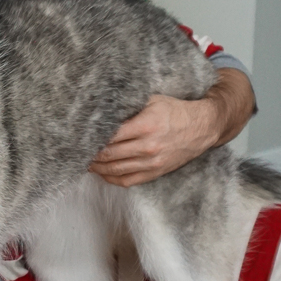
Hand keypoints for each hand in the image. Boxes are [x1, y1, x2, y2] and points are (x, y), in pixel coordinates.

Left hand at [88, 68, 254, 186]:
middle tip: (76, 149)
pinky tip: (102, 172)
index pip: (109, 135)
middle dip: (90, 153)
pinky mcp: (156, 172)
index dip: (91, 138)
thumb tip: (101, 107)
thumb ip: (128, 105)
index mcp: (145, 125)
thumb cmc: (176, 111)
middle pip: (109, 154)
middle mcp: (148, 146)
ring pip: (115, 169)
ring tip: (85, 161)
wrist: (203, 127)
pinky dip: (111, 178)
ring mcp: (152, 162)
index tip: (79, 136)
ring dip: (97, 167)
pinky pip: (127, 180)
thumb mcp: (152, 100)